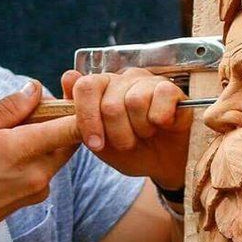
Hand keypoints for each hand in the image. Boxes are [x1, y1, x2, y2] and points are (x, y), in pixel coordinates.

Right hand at [0, 81, 80, 241]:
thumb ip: (10, 106)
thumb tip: (35, 90)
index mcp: (26, 150)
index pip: (74, 128)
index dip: (81, 108)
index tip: (73, 96)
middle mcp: (40, 172)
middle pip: (68, 138)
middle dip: (54, 118)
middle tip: (27, 108)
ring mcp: (39, 188)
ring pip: (55, 152)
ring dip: (40, 135)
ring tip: (6, 127)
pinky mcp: (33, 197)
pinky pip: (43, 167)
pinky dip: (31, 153)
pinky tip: (4, 149)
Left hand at [61, 68, 192, 190]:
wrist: (163, 165)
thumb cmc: (130, 151)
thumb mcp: (99, 143)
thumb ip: (79, 116)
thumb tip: (68, 76)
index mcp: (102, 88)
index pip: (86, 87)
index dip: (88, 118)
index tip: (96, 144)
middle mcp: (123, 79)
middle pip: (109, 104)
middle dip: (118, 134)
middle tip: (128, 143)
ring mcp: (148, 81)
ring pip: (135, 101)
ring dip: (140, 129)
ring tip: (146, 134)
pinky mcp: (172, 89)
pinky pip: (161, 97)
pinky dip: (160, 119)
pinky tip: (163, 125)